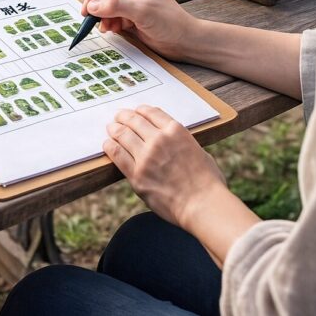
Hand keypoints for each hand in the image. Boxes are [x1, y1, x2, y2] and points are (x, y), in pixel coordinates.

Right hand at [81, 0, 199, 60]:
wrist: (184, 42)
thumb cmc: (170, 22)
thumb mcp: (142, 11)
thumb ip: (116, 6)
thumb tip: (92, 6)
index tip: (88, 9)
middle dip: (97, 8)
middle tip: (93, 22)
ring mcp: (129, 4)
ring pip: (104, 8)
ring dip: (102, 19)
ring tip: (108, 28)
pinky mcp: (129, 18)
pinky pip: (110, 19)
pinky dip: (108, 25)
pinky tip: (115, 31)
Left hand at [104, 106, 226, 229]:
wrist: (203, 205)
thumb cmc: (208, 182)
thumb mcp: (199, 151)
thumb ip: (183, 144)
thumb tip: (176, 144)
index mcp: (176, 131)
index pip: (151, 112)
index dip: (140, 110)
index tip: (135, 112)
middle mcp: (159, 140)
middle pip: (134, 121)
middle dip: (123, 117)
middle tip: (118, 117)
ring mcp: (146, 157)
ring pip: (122, 135)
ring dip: (114, 129)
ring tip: (111, 128)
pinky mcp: (136, 175)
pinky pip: (117, 155)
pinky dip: (110, 146)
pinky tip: (107, 144)